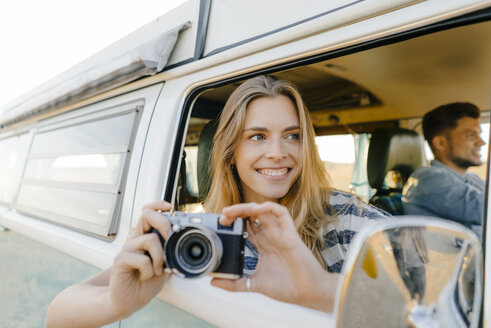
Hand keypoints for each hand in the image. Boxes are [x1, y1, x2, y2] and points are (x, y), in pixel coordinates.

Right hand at [107, 200, 173, 316]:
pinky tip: (145, 277)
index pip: (148, 212)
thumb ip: (171, 252)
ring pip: (150, 239)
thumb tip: (184, 241)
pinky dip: (149, 270)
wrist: (130, 301)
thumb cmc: (147, 282)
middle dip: (163, 223)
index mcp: (145, 238)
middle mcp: (135, 239)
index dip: (157, 205)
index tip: (169, 207)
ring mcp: (127, 248)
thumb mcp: (165, 265)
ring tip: (157, 271)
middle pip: (146, 216)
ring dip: (159, 257)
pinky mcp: (120, 260)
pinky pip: (142, 259)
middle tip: (170, 238)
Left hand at [210, 202, 337, 312]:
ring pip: (262, 210)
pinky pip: (280, 212)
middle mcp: (270, 236)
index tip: (220, 226)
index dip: (232, 223)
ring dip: (246, 207)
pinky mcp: (290, 233)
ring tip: (231, 212)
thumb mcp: (253, 284)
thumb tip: (214, 282)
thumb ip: (234, 283)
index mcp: (262, 245)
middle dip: (236, 212)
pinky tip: (256, 209)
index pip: (245, 227)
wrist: (308, 293)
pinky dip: (268, 207)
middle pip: (251, 216)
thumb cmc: (287, 287)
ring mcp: (280, 233)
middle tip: (222, 217)